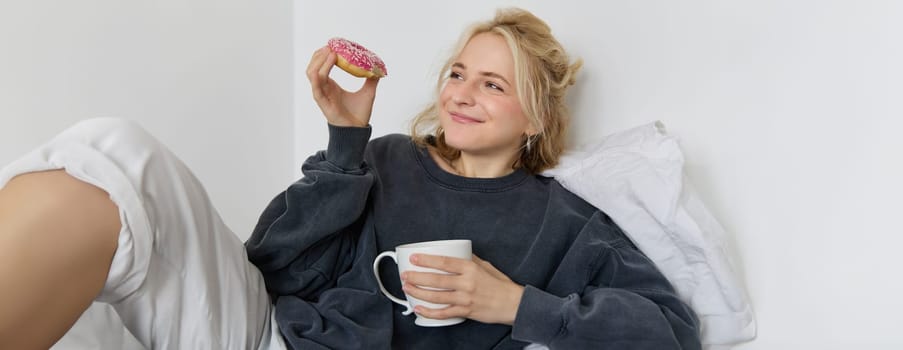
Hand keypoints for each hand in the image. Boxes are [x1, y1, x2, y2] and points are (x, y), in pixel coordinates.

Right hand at [305, 46, 379, 126]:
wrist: (358, 130)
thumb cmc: (359, 114)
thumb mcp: (368, 92)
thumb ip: (371, 80)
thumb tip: (378, 69)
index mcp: (331, 85)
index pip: (321, 66)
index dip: (324, 54)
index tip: (334, 45)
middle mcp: (324, 88)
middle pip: (313, 67)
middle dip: (319, 55)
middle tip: (331, 46)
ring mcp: (321, 95)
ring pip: (312, 74)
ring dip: (319, 61)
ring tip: (330, 52)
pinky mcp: (322, 102)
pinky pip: (316, 87)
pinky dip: (318, 75)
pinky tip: (326, 65)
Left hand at [401, 254, 524, 324]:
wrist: (513, 304)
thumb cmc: (499, 284)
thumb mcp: (486, 266)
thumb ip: (469, 260)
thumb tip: (455, 252)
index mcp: (470, 268)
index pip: (444, 262)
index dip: (427, 260)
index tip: (414, 258)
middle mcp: (466, 283)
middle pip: (436, 280)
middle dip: (417, 277)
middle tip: (405, 274)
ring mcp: (465, 298)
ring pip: (436, 296)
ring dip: (418, 292)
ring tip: (407, 288)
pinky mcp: (465, 311)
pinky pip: (443, 313)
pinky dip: (429, 312)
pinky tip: (418, 308)